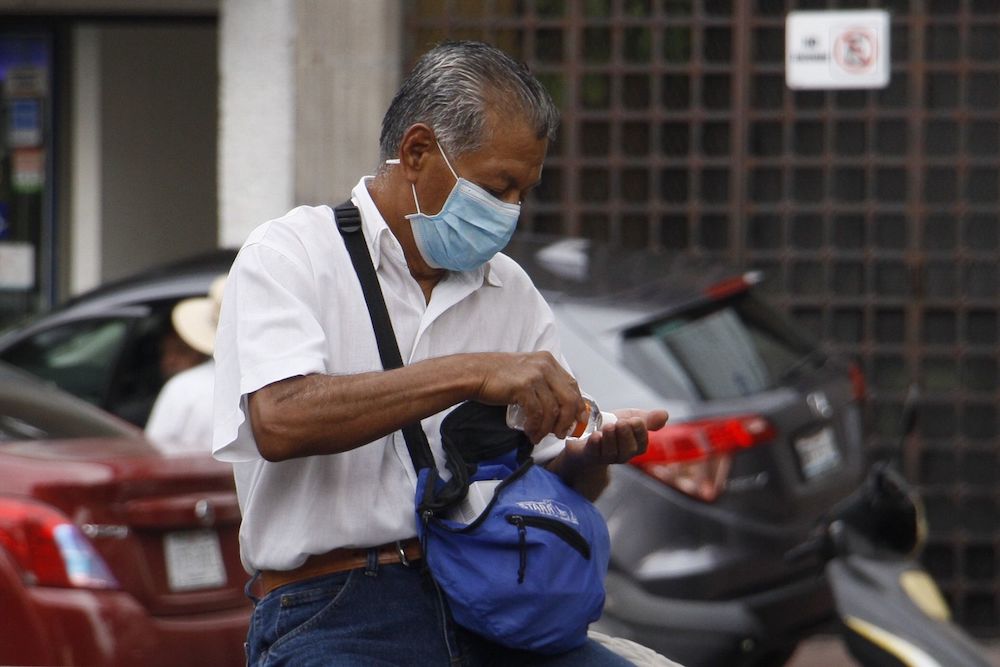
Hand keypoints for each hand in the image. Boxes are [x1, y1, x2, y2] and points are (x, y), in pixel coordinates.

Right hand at [474, 351, 585, 442]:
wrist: (473, 373)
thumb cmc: (497, 376)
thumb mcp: (526, 373)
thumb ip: (543, 384)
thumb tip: (558, 408)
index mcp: (548, 361)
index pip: (572, 385)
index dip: (578, 406)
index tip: (577, 421)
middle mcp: (545, 365)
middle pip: (569, 398)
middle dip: (568, 420)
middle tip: (560, 433)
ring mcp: (535, 375)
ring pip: (553, 409)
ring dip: (548, 428)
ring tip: (539, 436)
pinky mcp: (523, 387)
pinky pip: (537, 413)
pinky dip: (536, 427)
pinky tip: (531, 433)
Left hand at [549, 408, 668, 499]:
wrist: (587, 435)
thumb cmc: (613, 428)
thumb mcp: (631, 418)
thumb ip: (648, 418)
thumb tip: (665, 414)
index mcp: (635, 445)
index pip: (642, 442)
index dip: (640, 431)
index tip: (636, 420)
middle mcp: (622, 454)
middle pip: (628, 449)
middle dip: (626, 435)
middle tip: (621, 422)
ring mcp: (606, 457)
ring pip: (611, 452)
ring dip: (610, 439)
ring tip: (609, 426)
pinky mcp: (589, 456)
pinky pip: (593, 453)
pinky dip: (595, 445)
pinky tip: (595, 436)